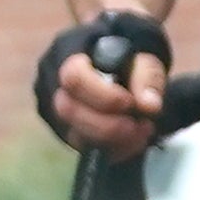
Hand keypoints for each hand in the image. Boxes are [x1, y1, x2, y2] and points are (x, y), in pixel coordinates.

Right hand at [36, 9, 172, 159]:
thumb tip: (149, 107)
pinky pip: (81, 145)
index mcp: (66, 50)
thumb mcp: (144, 55)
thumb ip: (148, 78)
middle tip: (140, 125)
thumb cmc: (127, 51)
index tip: (131, 103)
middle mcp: (50, 79)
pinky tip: (132, 141)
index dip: (103, 96)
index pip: (73, 78)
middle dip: (107, 125)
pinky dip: (110, 148)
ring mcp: (50, 106)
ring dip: (111, 140)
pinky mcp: (61, 128)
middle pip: (67, 110)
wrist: (116, 57)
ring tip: (141, 131)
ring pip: (72, 133)